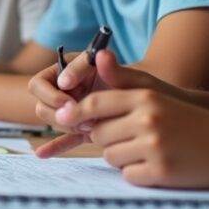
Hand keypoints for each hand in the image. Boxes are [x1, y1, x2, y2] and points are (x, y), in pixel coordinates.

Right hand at [35, 50, 182, 156]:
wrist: (166, 118)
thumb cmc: (152, 93)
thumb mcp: (135, 80)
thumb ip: (115, 70)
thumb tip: (100, 54)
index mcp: (77, 70)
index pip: (47, 79)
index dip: (54, 91)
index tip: (71, 99)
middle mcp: (71, 88)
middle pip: (43, 100)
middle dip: (59, 110)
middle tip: (82, 119)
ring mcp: (75, 109)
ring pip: (52, 118)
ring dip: (64, 126)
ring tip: (89, 129)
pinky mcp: (82, 128)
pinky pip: (63, 137)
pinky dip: (53, 145)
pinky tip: (42, 154)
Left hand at [41, 88, 208, 188]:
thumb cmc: (188, 118)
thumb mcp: (157, 93)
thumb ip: (122, 79)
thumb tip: (96, 57)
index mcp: (145, 99)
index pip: (94, 106)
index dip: (75, 114)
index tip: (63, 120)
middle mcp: (148, 120)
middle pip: (99, 134)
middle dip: (107, 138)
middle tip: (129, 138)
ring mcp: (155, 147)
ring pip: (111, 156)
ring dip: (123, 157)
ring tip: (148, 150)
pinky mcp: (161, 172)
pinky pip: (128, 175)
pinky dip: (138, 174)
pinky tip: (158, 165)